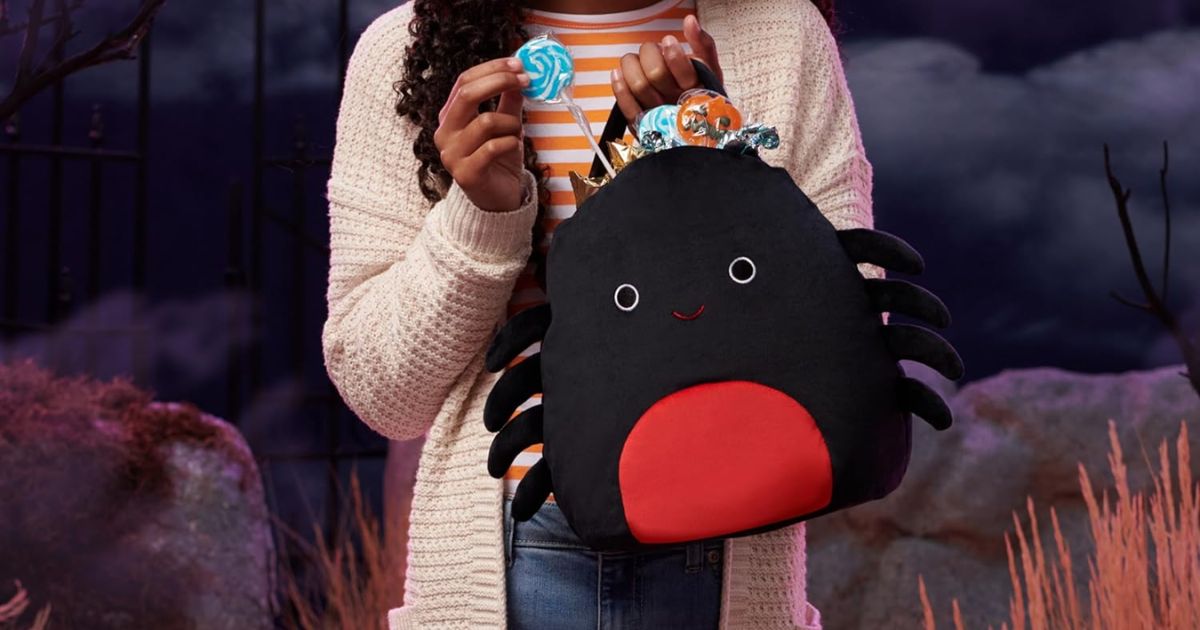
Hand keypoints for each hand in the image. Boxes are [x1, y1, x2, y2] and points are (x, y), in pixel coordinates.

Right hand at [434, 58, 529, 212]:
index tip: (518, 65)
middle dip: (499, 81)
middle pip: (467, 94)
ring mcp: (451, 154)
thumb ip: (509, 102)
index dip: (492, 69)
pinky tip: (513, 147)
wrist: (496, 201)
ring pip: (485, 121)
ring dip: (511, 123)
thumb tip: (519, 75)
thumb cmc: (498, 161)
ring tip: (517, 133)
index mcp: (450, 116)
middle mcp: (445, 133)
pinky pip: (492, 147)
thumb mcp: (505, 126)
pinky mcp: (465, 174)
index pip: (464, 81)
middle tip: (525, 81)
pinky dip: (510, 143)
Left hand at [610, 15, 722, 122]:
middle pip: (657, 73)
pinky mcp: (643, 124)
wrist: (696, 128)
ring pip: (639, 85)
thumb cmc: (702, 96)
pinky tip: (618, 74)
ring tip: (636, 62)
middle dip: (650, 54)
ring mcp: (659, 115)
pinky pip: (627, 107)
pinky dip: (619, 86)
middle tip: (653, 52)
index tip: (669, 42)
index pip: (684, 69)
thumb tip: (690, 21)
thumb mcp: (710, 70)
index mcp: (697, 89)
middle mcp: (677, 103)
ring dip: (632, 65)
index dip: (673, 53)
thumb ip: (703, 44)